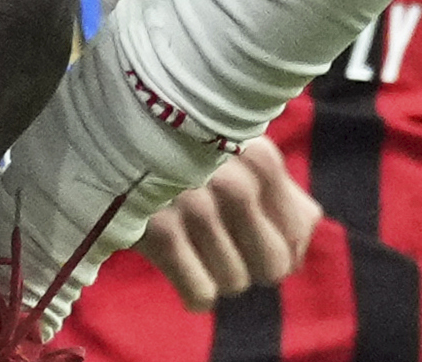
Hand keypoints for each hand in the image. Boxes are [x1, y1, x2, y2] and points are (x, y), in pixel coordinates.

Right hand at [131, 135, 319, 309]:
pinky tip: (179, 261)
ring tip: (195, 243)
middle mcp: (235, 182)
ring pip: (235, 282)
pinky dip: (193, 289)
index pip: (299, 232)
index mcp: (261, 156)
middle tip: (225, 243)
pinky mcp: (161, 233)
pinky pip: (202, 295)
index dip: (283, 245)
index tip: (255, 236)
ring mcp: (198, 209)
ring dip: (217, 272)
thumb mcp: (236, 144)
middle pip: (273, 266)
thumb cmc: (184, 141)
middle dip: (251, 262)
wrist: (116, 127)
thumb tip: (306, 228)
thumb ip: (275, 184)